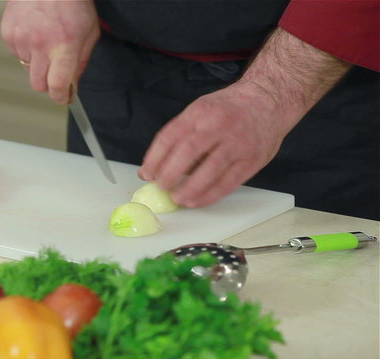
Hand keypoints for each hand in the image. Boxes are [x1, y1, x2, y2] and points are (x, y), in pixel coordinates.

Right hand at [1, 0, 99, 103]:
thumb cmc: (73, 2)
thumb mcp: (89, 32)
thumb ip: (81, 62)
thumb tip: (72, 86)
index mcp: (64, 47)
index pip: (57, 86)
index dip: (60, 97)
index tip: (63, 97)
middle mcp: (40, 45)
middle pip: (38, 84)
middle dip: (48, 83)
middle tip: (55, 73)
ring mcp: (21, 38)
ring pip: (27, 67)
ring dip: (37, 61)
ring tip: (45, 39)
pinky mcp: (8, 32)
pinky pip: (16, 52)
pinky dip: (25, 48)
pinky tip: (34, 31)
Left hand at [138, 82, 285, 207]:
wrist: (269, 100)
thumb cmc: (229, 108)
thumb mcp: (201, 109)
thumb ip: (180, 134)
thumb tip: (157, 166)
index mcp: (200, 112)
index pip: (171, 136)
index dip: (155, 158)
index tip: (147, 174)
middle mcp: (218, 125)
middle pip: (188, 152)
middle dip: (170, 174)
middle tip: (161, 187)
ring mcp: (237, 143)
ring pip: (210, 170)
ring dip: (190, 188)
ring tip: (178, 198)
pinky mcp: (252, 159)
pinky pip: (229, 182)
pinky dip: (210, 195)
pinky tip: (197, 200)